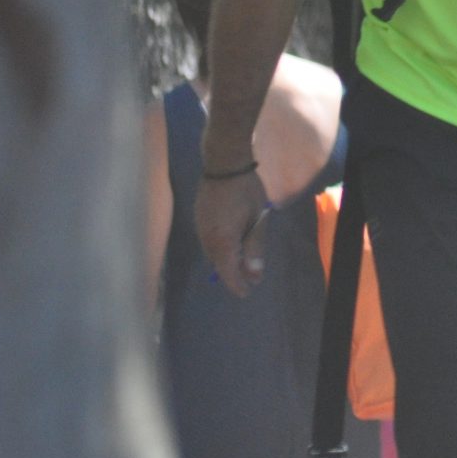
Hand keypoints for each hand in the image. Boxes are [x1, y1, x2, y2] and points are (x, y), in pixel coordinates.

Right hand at [195, 169, 270, 297]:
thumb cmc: (246, 190)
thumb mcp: (258, 219)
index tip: (247, 293)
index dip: (237, 285)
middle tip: (250, 276)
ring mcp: (199, 228)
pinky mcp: (198, 219)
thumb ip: (255, 247)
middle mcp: (206, 239)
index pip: (227, 272)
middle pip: (219, 264)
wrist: (223, 164)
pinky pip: (209, 241)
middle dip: (233, 272)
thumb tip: (254, 274)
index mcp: (222, 241)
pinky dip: (220, 247)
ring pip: (213, 253)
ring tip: (243, 259)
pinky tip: (232, 241)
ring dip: (226, 258)